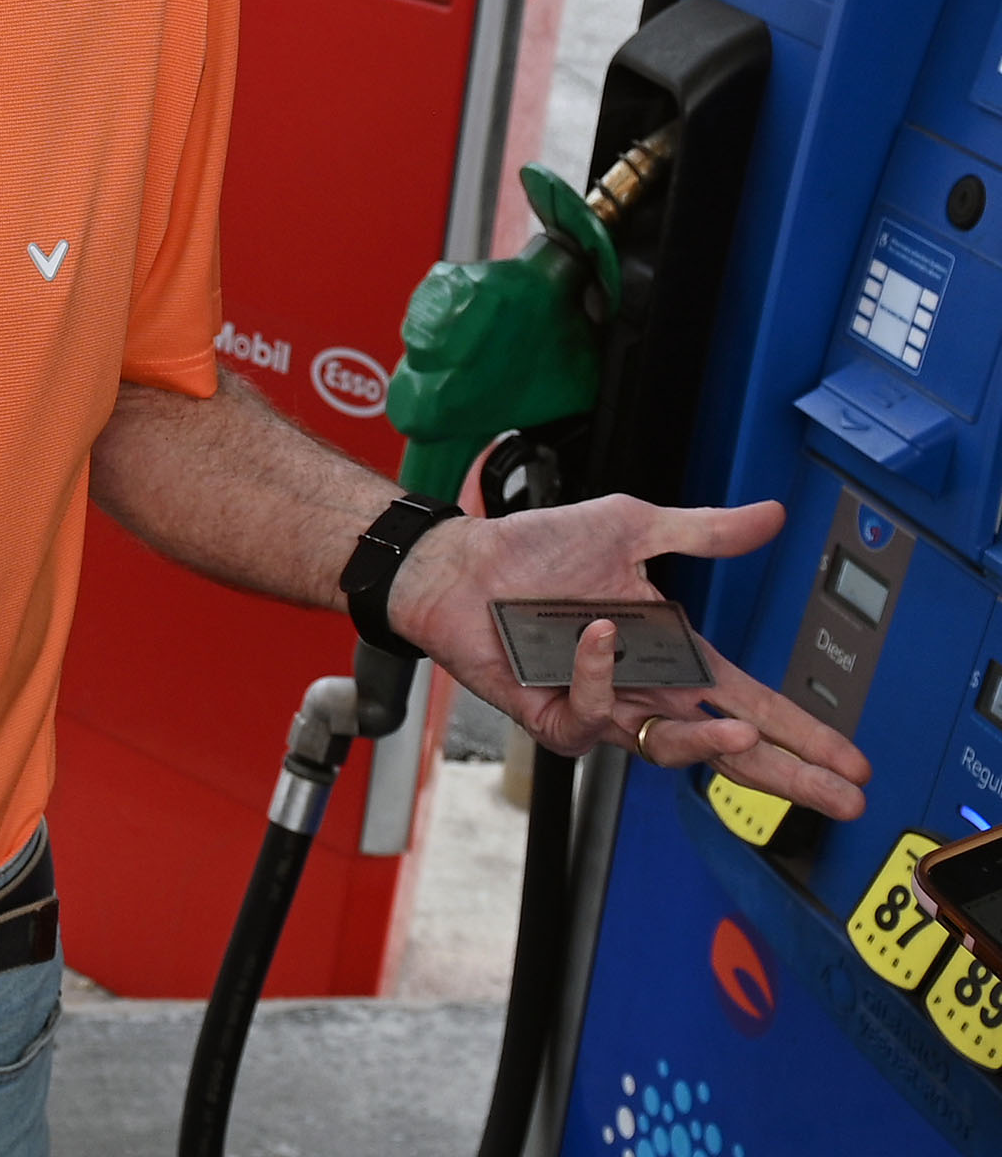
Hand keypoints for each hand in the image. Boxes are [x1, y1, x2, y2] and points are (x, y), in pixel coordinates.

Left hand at [395, 495, 871, 819]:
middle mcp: (644, 689)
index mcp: (673, 655)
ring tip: (746, 734)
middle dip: (787, 774)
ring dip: (709, 745)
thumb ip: (705, 531)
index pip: (752, 704)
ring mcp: (601, 708)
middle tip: (840, 796)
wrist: (460, 562)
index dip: (802, 733)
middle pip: (730, 749)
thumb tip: (771, 514)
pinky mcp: (555, 717)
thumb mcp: (633, 525)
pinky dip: (600, 676)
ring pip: (669, 749)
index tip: (852, 760)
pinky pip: (594, 717)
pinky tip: (598, 636)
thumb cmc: (534, 548)